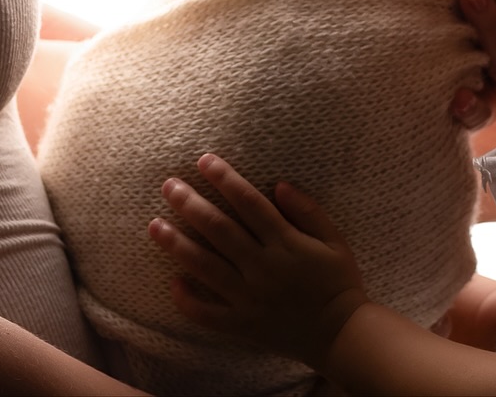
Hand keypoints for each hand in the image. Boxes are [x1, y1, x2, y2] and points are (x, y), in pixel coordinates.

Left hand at [149, 153, 368, 369]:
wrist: (341, 335)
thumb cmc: (339, 281)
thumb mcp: (334, 240)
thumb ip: (308, 210)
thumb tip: (279, 184)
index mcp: (285, 243)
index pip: (249, 203)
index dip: (226, 179)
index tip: (205, 160)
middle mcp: (263, 267)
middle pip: (220, 230)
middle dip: (192, 205)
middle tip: (168, 185)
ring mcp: (250, 298)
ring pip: (207, 267)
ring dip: (178, 245)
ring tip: (154, 226)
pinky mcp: (243, 325)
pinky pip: (209, 315)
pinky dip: (188, 301)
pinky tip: (172, 283)